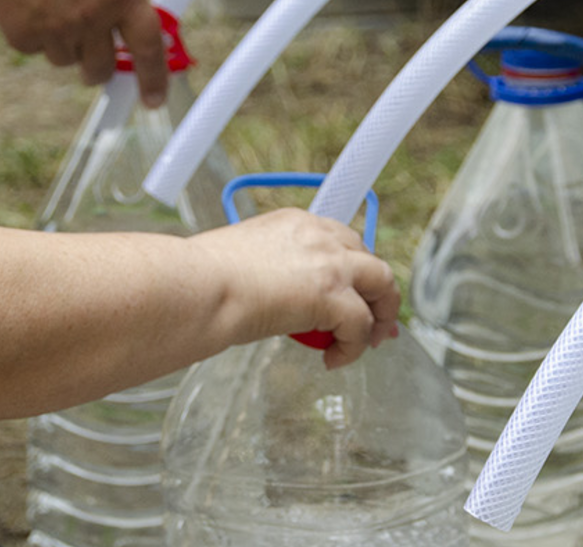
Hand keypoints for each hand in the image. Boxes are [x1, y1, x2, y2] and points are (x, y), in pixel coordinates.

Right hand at [0, 0, 171, 105]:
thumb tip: (135, 22)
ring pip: (66, 59)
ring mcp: (56, 28)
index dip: (153, 78)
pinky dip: (33, 30)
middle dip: (100, 63)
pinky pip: (34, 48)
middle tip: (92, 46)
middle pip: (102, 68)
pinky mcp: (23, 33)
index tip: (152, 99)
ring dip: (64, 40)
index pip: (148, 48)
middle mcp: (92, 15)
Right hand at [192, 208, 401, 369]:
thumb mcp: (244, 259)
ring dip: (380, 316)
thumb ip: (271, 271)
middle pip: (370, 260)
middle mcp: (320, 236)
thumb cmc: (203, 278)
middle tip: (374, 323)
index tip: (355, 291)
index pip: (341, 240)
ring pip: (382, 284)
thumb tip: (271, 300)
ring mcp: (330, 264)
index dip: (354, 269)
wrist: (200, 287)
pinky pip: (361, 326)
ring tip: (370, 342)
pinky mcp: (333, 295)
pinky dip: (354, 347)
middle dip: (376, 293)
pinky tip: (333, 360)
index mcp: (296, 223)